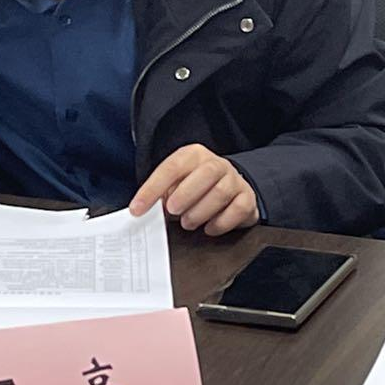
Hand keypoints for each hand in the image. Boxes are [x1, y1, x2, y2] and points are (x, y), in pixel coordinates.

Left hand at [129, 145, 259, 236]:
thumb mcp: (176, 186)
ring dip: (201, 211)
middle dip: (186, 194)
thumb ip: (162, 195)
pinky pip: (238, 209)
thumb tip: (142, 210)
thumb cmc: (196, 189)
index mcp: (193, 156)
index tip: (138, 209)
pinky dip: (221, 222)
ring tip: (188, 223)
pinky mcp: (247, 198)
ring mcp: (234, 180)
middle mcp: (216, 164)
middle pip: (205, 173)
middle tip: (172, 211)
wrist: (231, 190)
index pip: (171, 167)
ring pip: (222, 192)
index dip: (152, 189)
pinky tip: (209, 228)